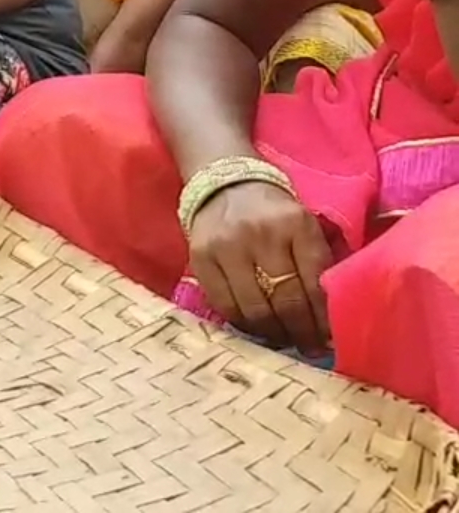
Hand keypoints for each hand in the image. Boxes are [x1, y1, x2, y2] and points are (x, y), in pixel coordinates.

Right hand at [185, 179, 334, 354]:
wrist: (224, 184)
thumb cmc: (273, 211)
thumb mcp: (303, 225)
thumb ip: (316, 262)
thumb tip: (328, 319)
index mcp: (295, 224)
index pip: (315, 283)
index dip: (324, 318)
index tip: (330, 339)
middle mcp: (261, 234)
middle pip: (286, 300)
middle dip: (301, 331)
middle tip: (309, 347)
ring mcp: (227, 247)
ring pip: (254, 309)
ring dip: (273, 332)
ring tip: (284, 339)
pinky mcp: (201, 258)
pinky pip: (225, 305)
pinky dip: (243, 323)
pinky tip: (255, 326)